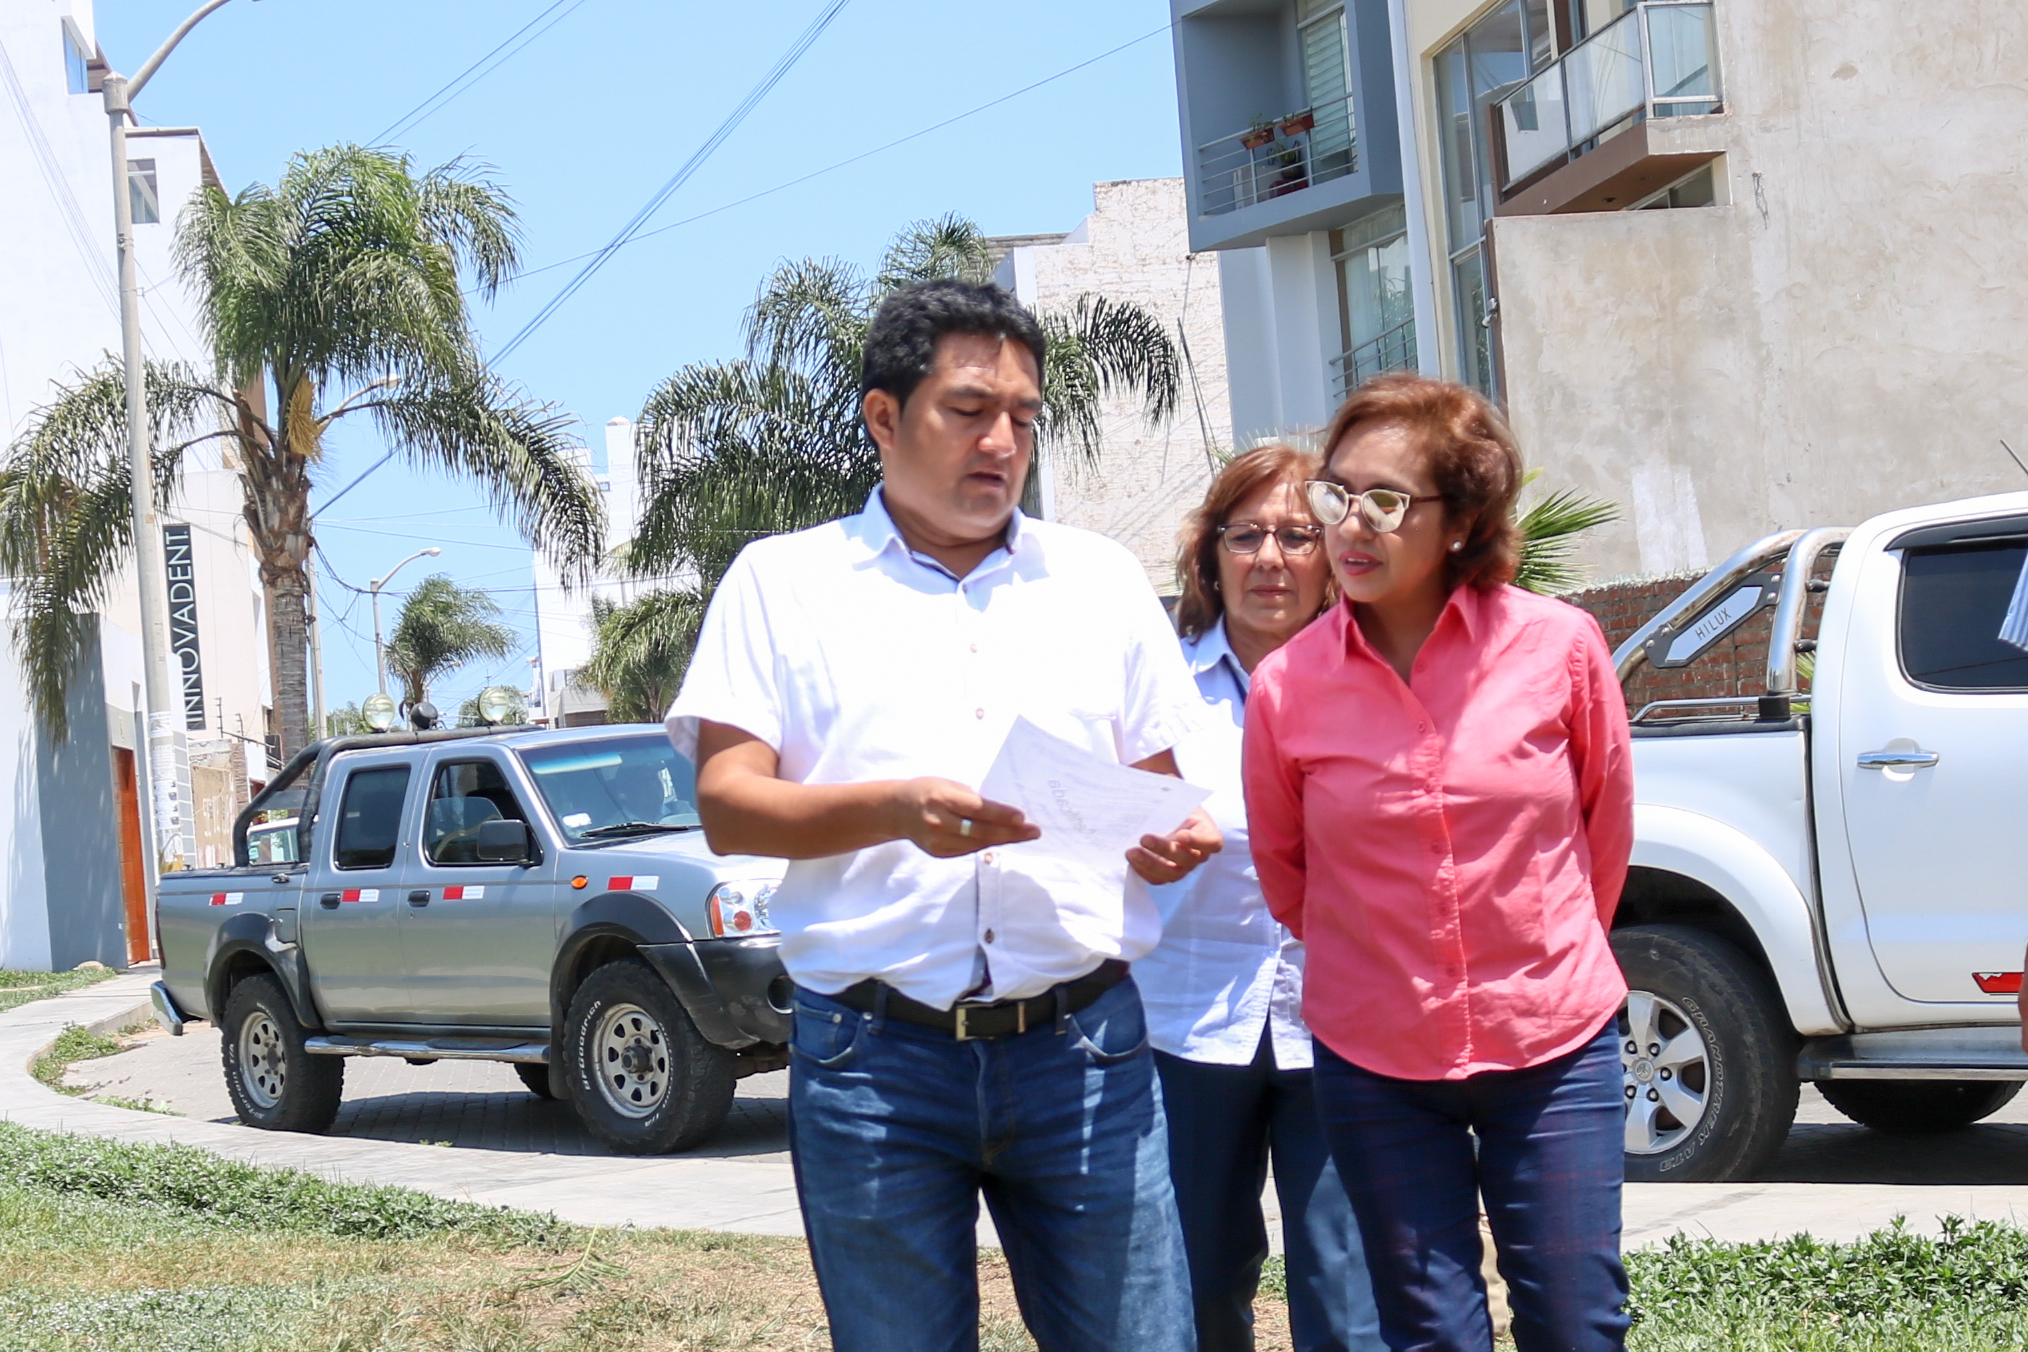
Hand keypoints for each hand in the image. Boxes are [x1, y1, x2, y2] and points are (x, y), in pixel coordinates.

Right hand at [890, 777, 1038, 857]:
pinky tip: (1003, 839)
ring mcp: (938, 841)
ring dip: (1004, 840)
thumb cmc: (929, 790)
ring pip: (978, 844)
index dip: (1001, 814)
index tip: (1022, 817)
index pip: (977, 809)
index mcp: (941, 798)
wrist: (898, 809)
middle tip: (1034, 831)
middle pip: (981, 831)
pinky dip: (987, 844)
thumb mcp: (948, 785)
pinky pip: (969, 850)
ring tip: (1024, 836)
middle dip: (1011, 832)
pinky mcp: (939, 852)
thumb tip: (1004, 812)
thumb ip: (972, 799)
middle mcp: (938, 822)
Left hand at [1127, 806, 1221, 884]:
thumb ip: (1174, 806)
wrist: (1171, 818)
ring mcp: (1183, 868)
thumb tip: (1153, 804)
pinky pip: (1157, 879)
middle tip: (1144, 839)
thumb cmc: (1178, 809)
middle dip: (1163, 849)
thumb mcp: (1180, 803)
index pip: (1210, 843)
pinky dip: (1143, 870)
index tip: (1181, 834)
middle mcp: (1198, 855)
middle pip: (1186, 859)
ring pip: (1171, 873)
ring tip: (1132, 852)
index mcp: (1208, 835)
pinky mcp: (1167, 874)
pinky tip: (1132, 859)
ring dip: (1150, 863)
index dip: (1197, 841)